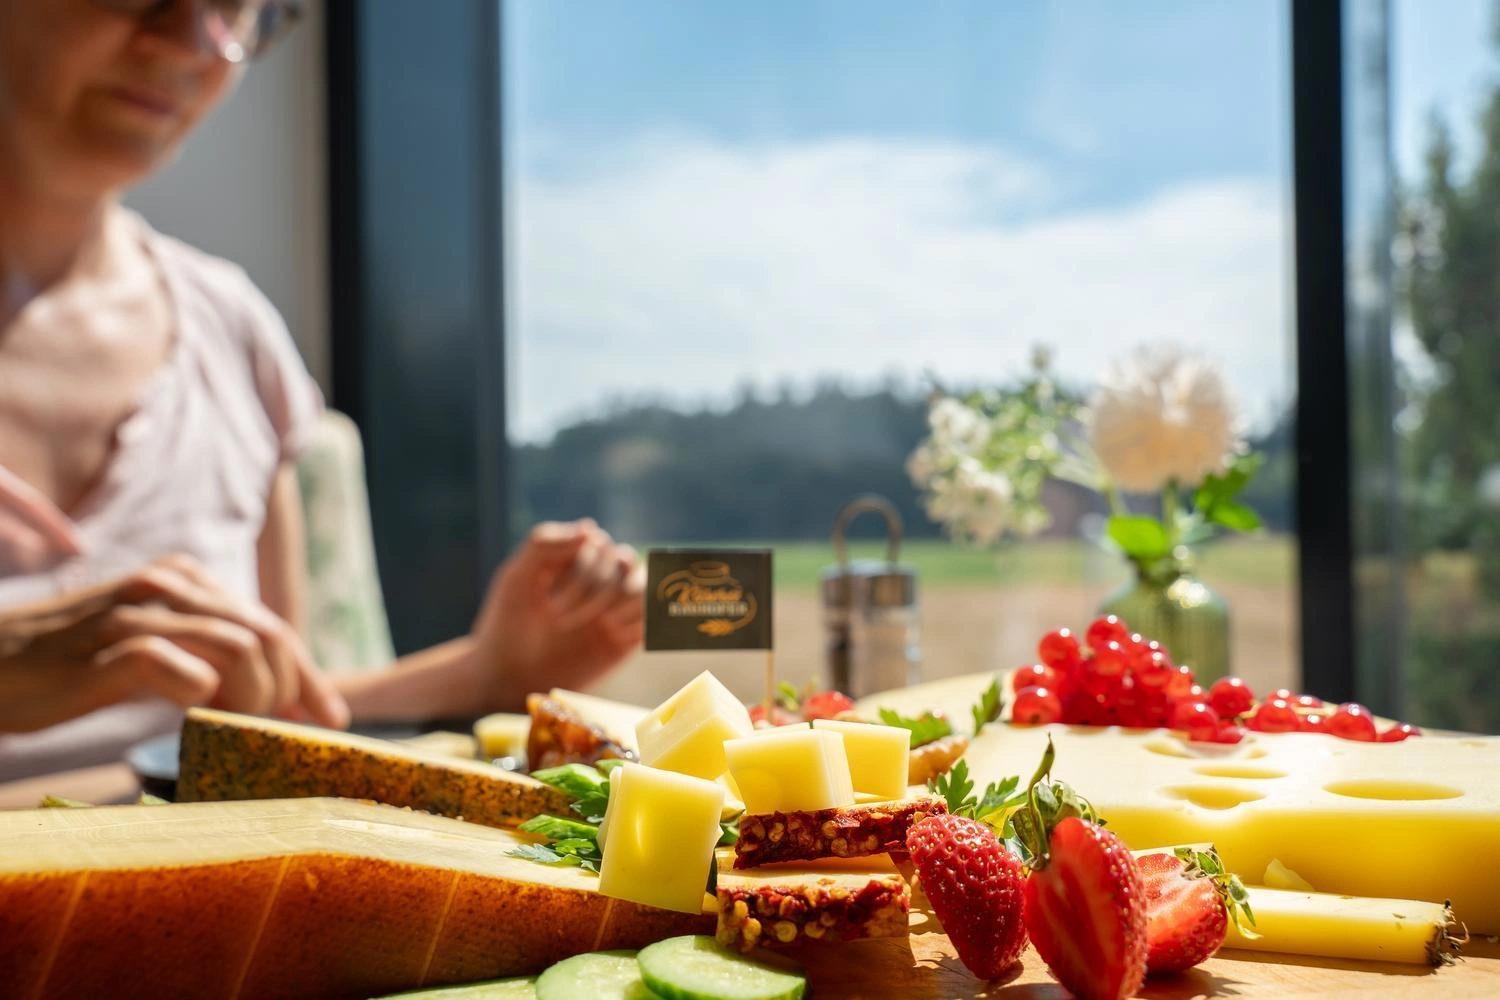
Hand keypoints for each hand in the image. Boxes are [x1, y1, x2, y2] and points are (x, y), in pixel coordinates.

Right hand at [0, 555, 348, 732]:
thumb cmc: (68, 666)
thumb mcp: (146, 650)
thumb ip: (205, 658)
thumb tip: (274, 700)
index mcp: (185, 581)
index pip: (271, 627)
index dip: (308, 676)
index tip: (330, 719)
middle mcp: (168, 587)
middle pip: (268, 636)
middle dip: (293, 691)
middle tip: (291, 736)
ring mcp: (136, 614)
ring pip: (237, 647)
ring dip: (256, 698)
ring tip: (246, 734)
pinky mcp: (103, 649)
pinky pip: (173, 666)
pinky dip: (200, 693)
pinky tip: (198, 718)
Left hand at [471, 519, 644, 709]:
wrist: (507, 679)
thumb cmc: (506, 626)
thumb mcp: (516, 579)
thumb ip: (545, 544)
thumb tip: (590, 527)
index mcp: (572, 563)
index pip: (600, 544)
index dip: (583, 566)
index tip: (550, 600)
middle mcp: (596, 584)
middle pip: (625, 561)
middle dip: (598, 586)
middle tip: (562, 619)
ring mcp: (612, 612)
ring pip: (644, 587)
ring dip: (624, 600)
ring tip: (596, 622)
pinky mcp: (624, 641)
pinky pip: (651, 620)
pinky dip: (639, 620)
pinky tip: (610, 632)